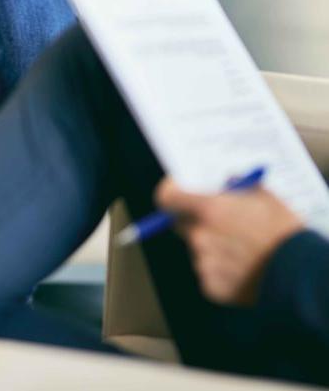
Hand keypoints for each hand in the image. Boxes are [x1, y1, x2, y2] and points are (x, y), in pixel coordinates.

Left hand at [156, 178, 303, 305]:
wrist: (301, 275)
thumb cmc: (284, 232)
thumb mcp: (264, 196)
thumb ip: (237, 186)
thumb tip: (225, 180)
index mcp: (208, 210)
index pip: (166, 198)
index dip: (170, 192)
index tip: (179, 189)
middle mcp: (199, 236)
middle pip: (182, 224)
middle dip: (196, 220)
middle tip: (220, 221)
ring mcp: (203, 264)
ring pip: (198, 249)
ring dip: (211, 246)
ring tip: (241, 249)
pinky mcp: (211, 287)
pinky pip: (208, 273)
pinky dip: (220, 270)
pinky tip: (243, 269)